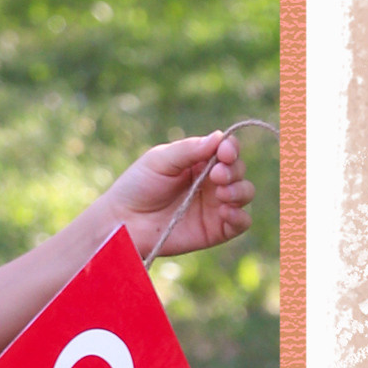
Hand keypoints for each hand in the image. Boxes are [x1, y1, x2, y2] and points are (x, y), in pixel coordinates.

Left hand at [97, 130, 255, 260]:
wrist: (123, 222)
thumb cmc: (137, 186)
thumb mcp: (159, 161)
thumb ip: (188, 150)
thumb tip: (219, 137)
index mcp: (199, 161)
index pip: (227, 149)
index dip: (231, 148)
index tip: (224, 152)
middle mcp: (211, 182)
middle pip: (238, 170)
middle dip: (233, 170)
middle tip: (217, 175)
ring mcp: (215, 205)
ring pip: (245, 193)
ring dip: (239, 190)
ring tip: (221, 193)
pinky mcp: (216, 230)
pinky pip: (241, 223)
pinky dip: (240, 216)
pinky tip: (225, 211)